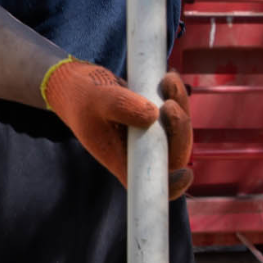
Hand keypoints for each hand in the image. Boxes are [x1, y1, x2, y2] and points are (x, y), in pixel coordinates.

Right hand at [41, 59, 193, 197]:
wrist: (76, 85)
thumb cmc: (81, 98)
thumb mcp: (97, 100)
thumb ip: (122, 106)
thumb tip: (154, 115)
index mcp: (122, 159)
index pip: (149, 183)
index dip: (172, 184)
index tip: (186, 172)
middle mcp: (138, 152)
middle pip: (173, 154)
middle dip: (180, 129)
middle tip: (170, 104)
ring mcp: (147, 136)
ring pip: (178, 131)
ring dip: (181, 106)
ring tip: (168, 80)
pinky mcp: (152, 119)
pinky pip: (174, 113)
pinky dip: (176, 96)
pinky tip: (168, 78)